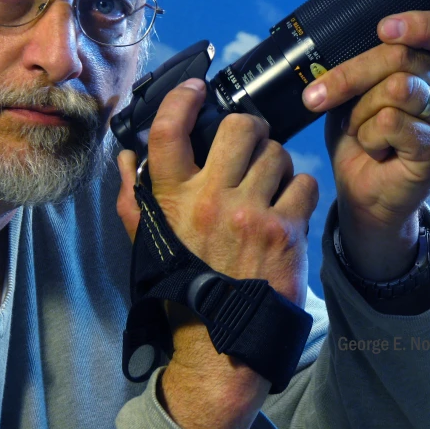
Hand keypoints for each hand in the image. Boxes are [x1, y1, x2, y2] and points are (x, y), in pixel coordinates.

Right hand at [116, 78, 318, 428]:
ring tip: (269, 185)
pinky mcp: (286, 231)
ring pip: (279, 154)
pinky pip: (304, 183)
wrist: (222, 339)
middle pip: (241, 127)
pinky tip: (287, 208)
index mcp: (173, 198)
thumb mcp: (145, 241)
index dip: (183, 98)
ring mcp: (252, 214)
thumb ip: (132, 195)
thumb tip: (124, 155)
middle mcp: (211, 200)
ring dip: (276, 164)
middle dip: (250, 130)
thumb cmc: (182, 285)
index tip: (196, 89)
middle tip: (251, 143)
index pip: (169, 131)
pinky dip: (299, 191)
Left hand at [302, 11, 429, 281]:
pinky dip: (369, 136)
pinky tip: (376, 150)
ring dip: (361, 112)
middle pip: (402, 57)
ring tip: (361, 131)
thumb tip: (339, 44)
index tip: (383, 29)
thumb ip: (363, 67)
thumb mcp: (356, 94)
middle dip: (350, 76)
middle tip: (318, 97)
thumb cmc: (361, 139)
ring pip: (397, 88)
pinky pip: (393, 122)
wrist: (363, 196)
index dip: (421, 23)